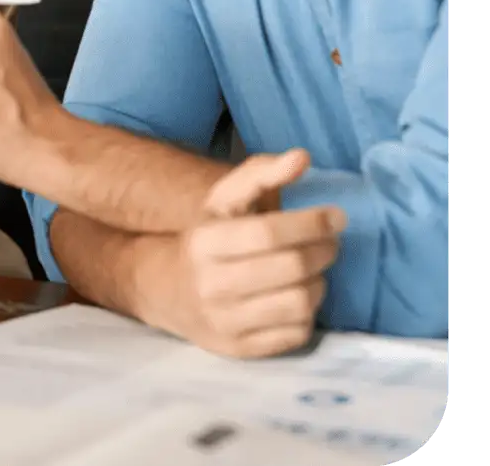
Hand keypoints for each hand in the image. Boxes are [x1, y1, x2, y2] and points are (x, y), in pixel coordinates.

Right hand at [143, 149, 346, 357]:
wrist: (170, 291)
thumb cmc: (210, 238)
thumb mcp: (225, 201)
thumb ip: (261, 173)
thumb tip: (301, 157)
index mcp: (204, 241)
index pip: (268, 232)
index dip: (310, 223)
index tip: (337, 216)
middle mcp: (210, 284)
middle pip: (290, 268)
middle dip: (324, 251)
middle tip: (332, 243)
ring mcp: (225, 321)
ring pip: (299, 302)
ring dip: (320, 283)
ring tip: (315, 270)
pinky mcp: (241, 349)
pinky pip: (297, 333)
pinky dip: (308, 313)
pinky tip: (298, 296)